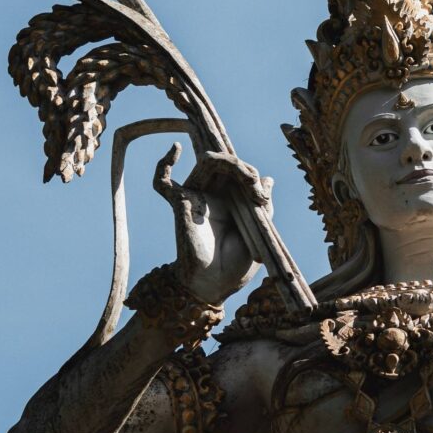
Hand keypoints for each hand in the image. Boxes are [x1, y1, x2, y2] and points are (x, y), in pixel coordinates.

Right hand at [151, 143, 264, 302]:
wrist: (216, 284)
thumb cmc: (238, 263)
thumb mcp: (259, 229)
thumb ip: (262, 204)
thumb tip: (268, 179)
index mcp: (233, 200)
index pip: (239, 171)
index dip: (251, 174)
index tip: (262, 199)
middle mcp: (214, 195)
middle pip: (225, 163)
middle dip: (244, 166)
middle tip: (254, 184)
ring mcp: (197, 197)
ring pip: (207, 164)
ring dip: (230, 163)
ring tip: (247, 178)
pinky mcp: (180, 204)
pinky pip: (163, 181)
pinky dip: (164, 163)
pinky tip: (176, 148)